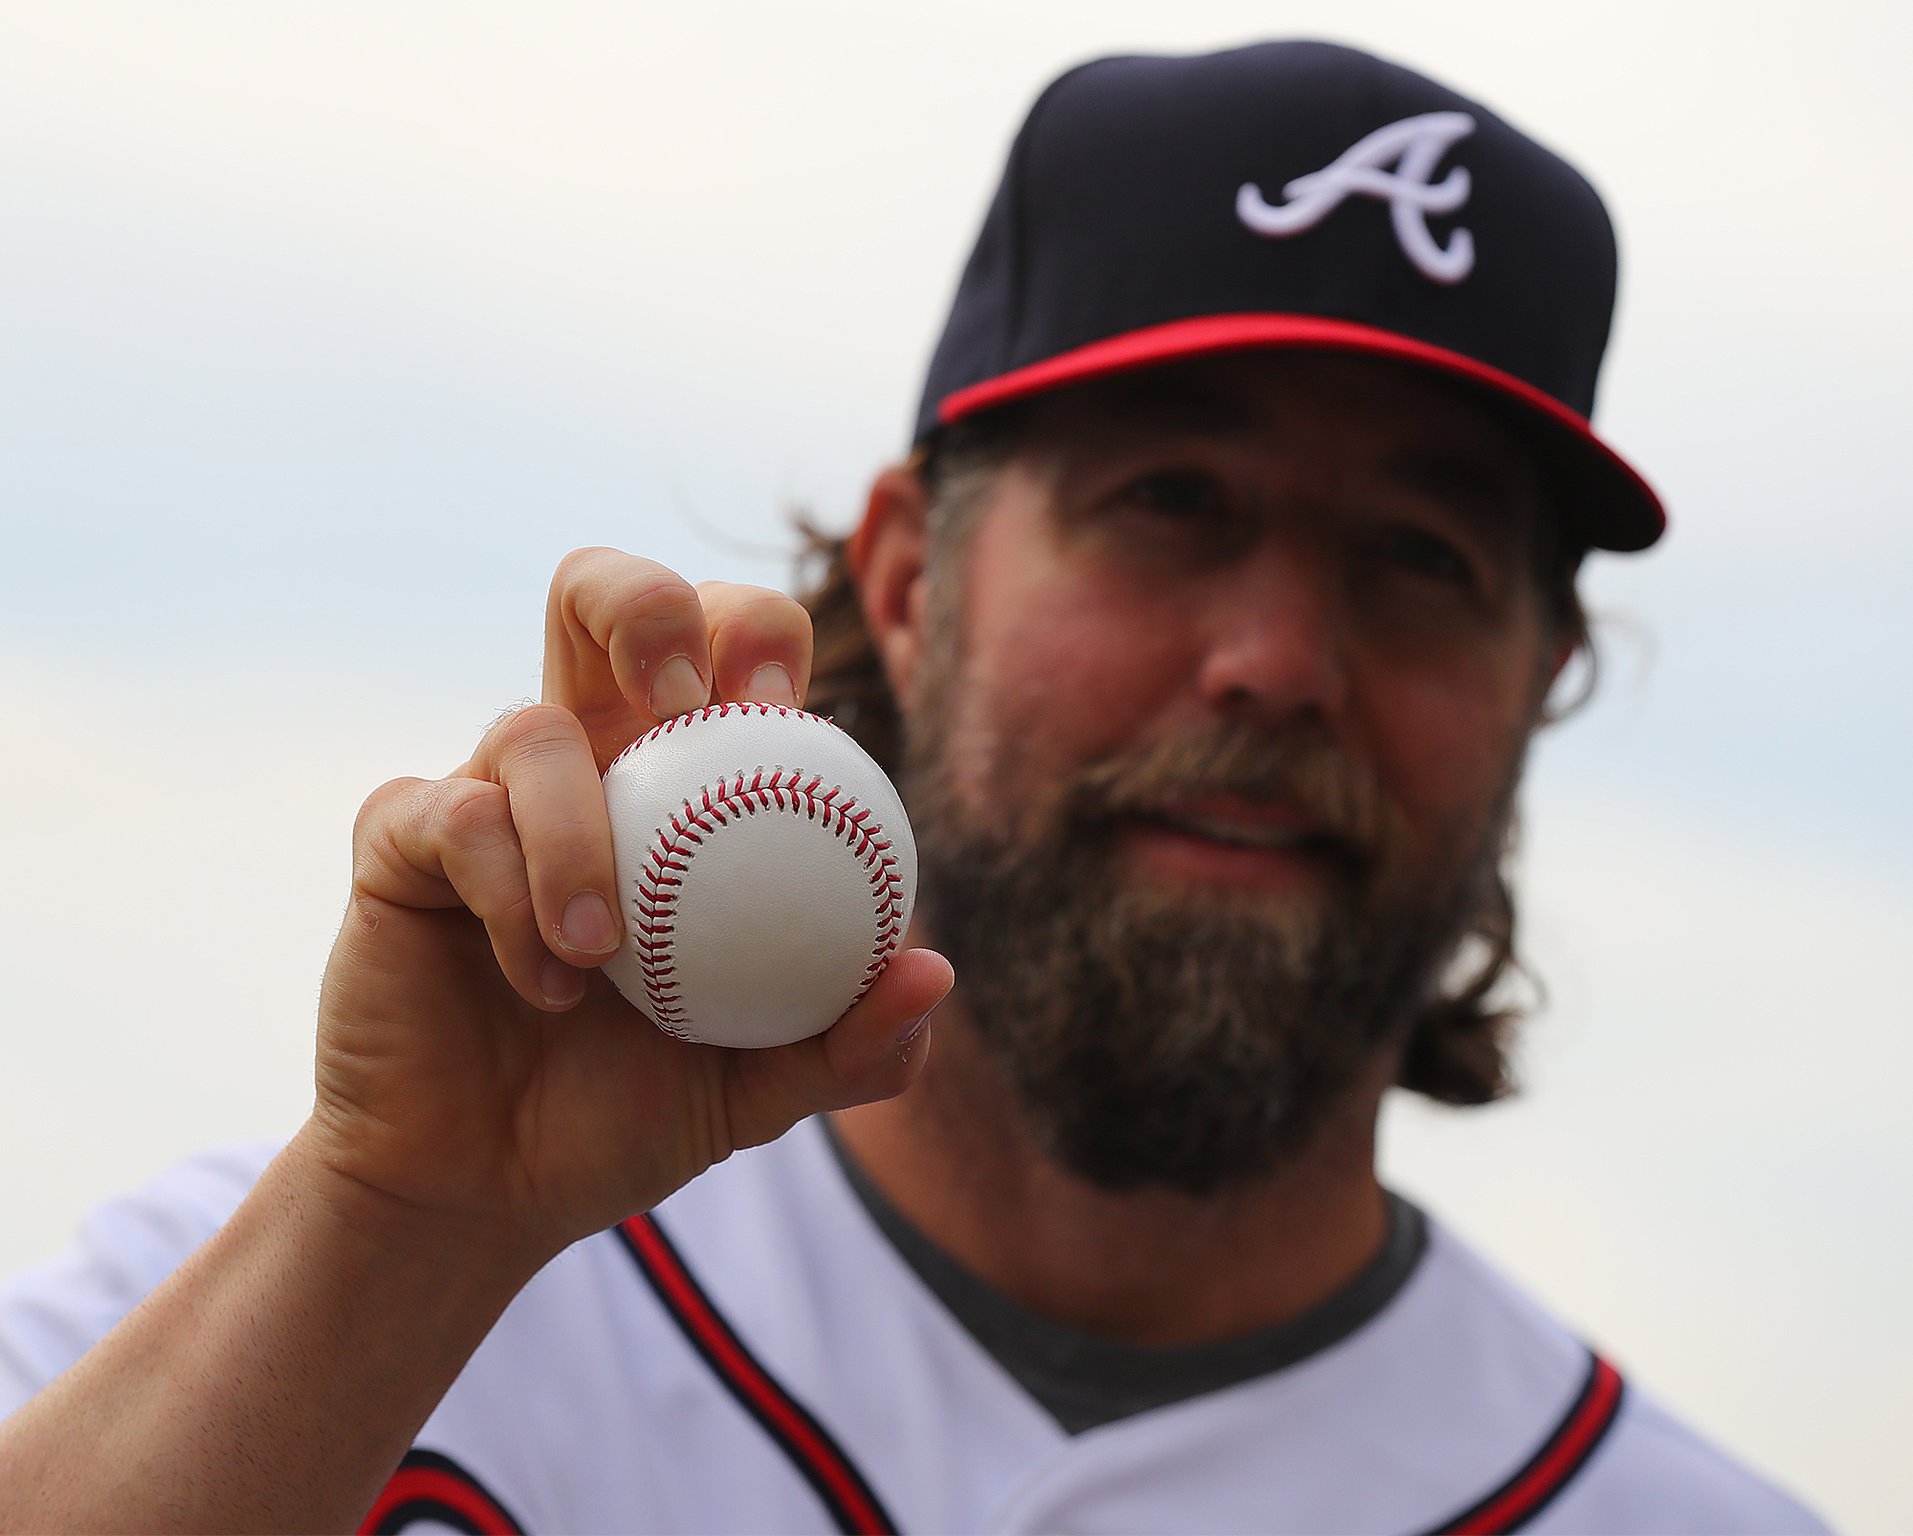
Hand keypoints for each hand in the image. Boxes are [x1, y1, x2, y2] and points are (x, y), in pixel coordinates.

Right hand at [304, 548, 950, 1263]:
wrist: (487, 1190)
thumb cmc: (626, 1115)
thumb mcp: (761, 1088)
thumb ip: (852, 1040)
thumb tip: (935, 971)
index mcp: (675, 784)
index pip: (721, 646)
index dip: (758, 632)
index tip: (785, 707)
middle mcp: (579, 762)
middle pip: (596, 596)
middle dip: (644, 606)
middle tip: (685, 706)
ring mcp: (481, 793)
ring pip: (525, 727)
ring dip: (577, 833)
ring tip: (608, 950)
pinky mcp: (400, 841)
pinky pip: (453, 820)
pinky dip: (511, 896)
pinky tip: (546, 985)